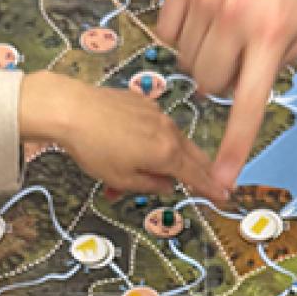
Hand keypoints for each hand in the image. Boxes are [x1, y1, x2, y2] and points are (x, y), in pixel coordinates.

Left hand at [19, 72, 222, 198]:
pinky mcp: (141, 101)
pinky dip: (155, 138)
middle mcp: (168, 130)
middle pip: (193, 154)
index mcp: (167, 153)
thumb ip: (150, 185)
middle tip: (211, 181)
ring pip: (174, 138)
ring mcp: (156, 112)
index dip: (211, 187)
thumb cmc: (94, 148)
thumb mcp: (121, 179)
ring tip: (161, 169)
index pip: (197, 175)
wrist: (72, 108)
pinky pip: (157, 124)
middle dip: (202, 170)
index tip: (225, 195)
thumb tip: (168, 185)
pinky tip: (138, 144)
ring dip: (172, 156)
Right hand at [158, 0, 296, 190]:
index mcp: (272, 35)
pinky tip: (203, 13)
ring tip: (224, 28)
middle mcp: (236, 18)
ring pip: (186, 59)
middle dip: (221, 82)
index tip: (220, 178)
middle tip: (237, 58)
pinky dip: (181, 32)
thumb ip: (275, 62)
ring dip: (201, 56)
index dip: (234, 146)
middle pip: (208, 84)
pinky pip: (168, 30)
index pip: (248, 105)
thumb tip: (241, 89)